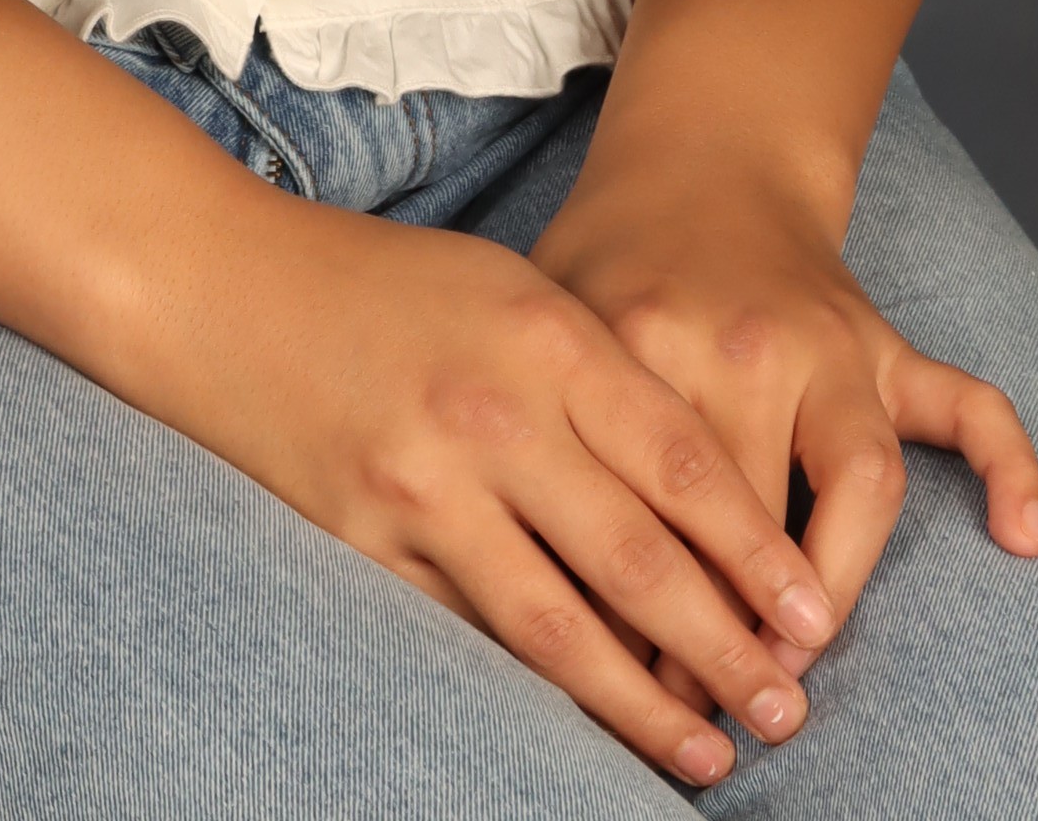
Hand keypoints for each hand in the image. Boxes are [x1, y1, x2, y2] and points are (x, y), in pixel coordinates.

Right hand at [136, 187, 847, 790]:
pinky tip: (589, 727)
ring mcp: (423, 487)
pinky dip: (539, 688)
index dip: (755, 554)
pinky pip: (471, 634)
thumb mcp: (513, 290)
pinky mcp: (365, 545)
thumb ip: (598, 377)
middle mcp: (492, 413)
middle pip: (636, 557)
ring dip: (642, 701)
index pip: (680, 464)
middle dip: (724, 646)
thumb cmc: (387, 284)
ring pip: (557, 624)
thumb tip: (700, 496)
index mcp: (545, 335)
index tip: (814, 619)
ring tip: (709, 754)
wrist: (224, 286)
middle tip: (786, 712)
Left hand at [531, 143, 1037, 702]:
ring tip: (804, 663)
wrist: (702, 155)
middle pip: (752, 516)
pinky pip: (968, 401)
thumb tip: (541, 594)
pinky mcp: (887, 342)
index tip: (640, 691)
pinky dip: (1010, 465)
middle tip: (715, 706)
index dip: (646, 612)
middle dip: (732, 627)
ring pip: (862, 479)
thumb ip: (551, 433)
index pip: (651, 508)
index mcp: (646, 339)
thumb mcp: (553, 320)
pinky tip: (1023, 538)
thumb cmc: (612, 259)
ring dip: (836, 590)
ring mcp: (832, 341)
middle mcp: (747, 343)